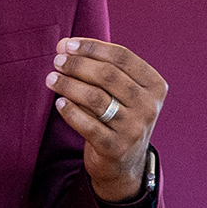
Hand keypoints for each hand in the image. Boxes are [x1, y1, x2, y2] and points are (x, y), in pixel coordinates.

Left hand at [45, 38, 166, 201]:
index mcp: (155, 86)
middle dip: (77, 65)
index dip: (92, 47)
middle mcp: (148, 106)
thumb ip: (99, 67)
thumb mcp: (122, 92)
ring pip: (95, 98)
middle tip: (57, 61)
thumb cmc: (118, 116)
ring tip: (51, 78)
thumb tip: (64, 45)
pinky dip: (70, 111)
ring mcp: (134, 128)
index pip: (122, 57)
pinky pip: (87, 124)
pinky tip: (59, 103)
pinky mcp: (115, 148)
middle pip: (108, 75)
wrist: (124, 163)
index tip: (67, 45)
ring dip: (68, 85)